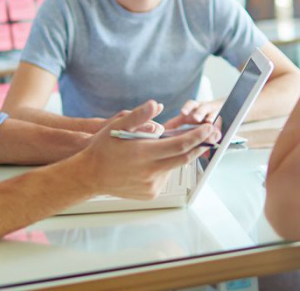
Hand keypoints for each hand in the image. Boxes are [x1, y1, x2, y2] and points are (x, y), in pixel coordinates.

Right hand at [80, 100, 216, 199]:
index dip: (197, 136)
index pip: (179, 145)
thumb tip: (156, 105)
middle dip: (197, 145)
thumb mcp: (118, 126)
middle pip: (183, 158)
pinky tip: (149, 163)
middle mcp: (150, 172)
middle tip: (207, 135)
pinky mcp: (151, 194)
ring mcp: (151, 185)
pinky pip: (164, 177)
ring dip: (174, 156)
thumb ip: (139, 116)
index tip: (208, 129)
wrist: (91, 175)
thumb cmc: (103, 149)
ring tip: (157, 149)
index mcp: (144, 153)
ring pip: (173, 167)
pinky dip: (163, 167)